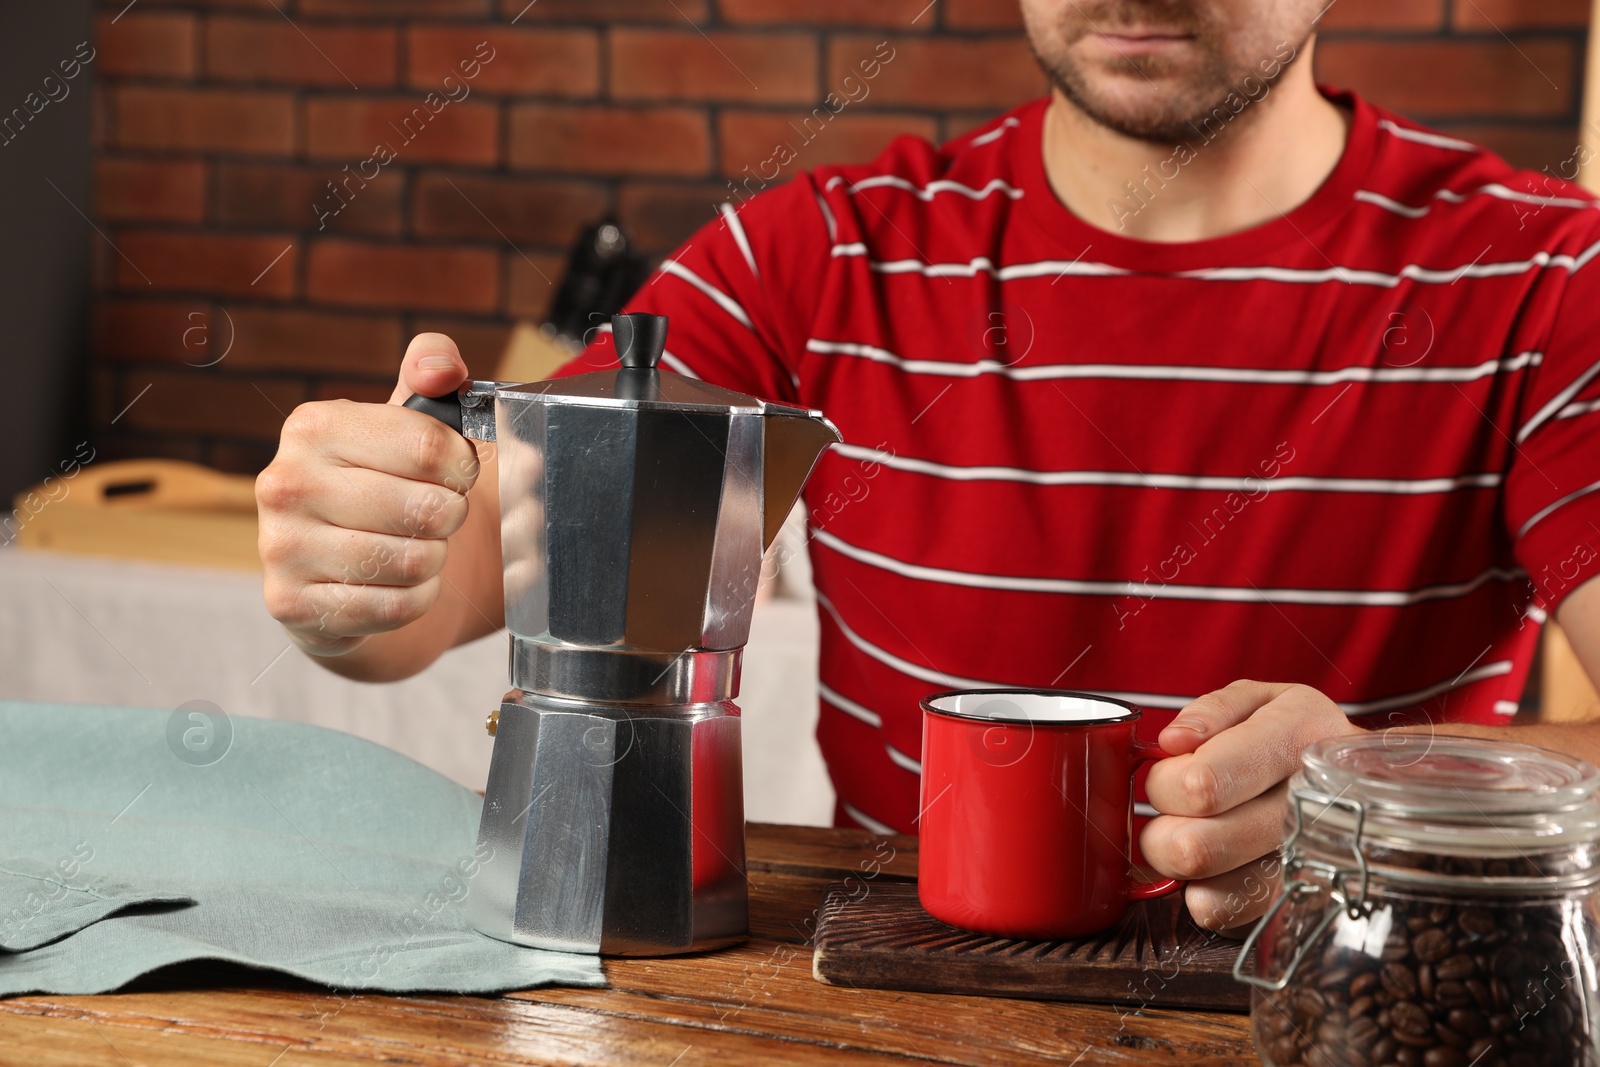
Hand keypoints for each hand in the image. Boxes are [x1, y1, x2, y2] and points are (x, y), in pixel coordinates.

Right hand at [257, 334, 479, 656]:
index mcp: (314, 426)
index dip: (463, 466)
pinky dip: (415, 598)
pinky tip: (396, 581)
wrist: (330, 563)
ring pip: (414, 561)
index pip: (429, 445)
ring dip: (433, 558)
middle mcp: (285, 482)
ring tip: (412, 544)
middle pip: (427, 508)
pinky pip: (396, 606)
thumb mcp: (403, 419)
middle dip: (449, 515)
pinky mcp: (291, 603)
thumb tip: (441, 369)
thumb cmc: (380, 481)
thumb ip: (432, 369)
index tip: (456, 472)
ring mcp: (281, 546)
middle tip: (435, 513)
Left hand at [1139, 680, 1360, 933]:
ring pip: (1213, 888)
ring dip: (1185, 868)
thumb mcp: (1260, 700)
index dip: (1166, 787)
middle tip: (1175, 818)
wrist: (1368, 785)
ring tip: (1202, 838)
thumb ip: (1211, 711)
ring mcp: (1320, 860)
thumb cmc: (1295, 737)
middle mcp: (1316, 802)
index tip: (1173, 779)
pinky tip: (1225, 869)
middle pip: (1198, 846)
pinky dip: (1211, 898)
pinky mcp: (1310, 902)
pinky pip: (1234, 915)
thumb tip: (1175, 742)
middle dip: (1163, 835)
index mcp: (1299, 735)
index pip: (1202, 784)